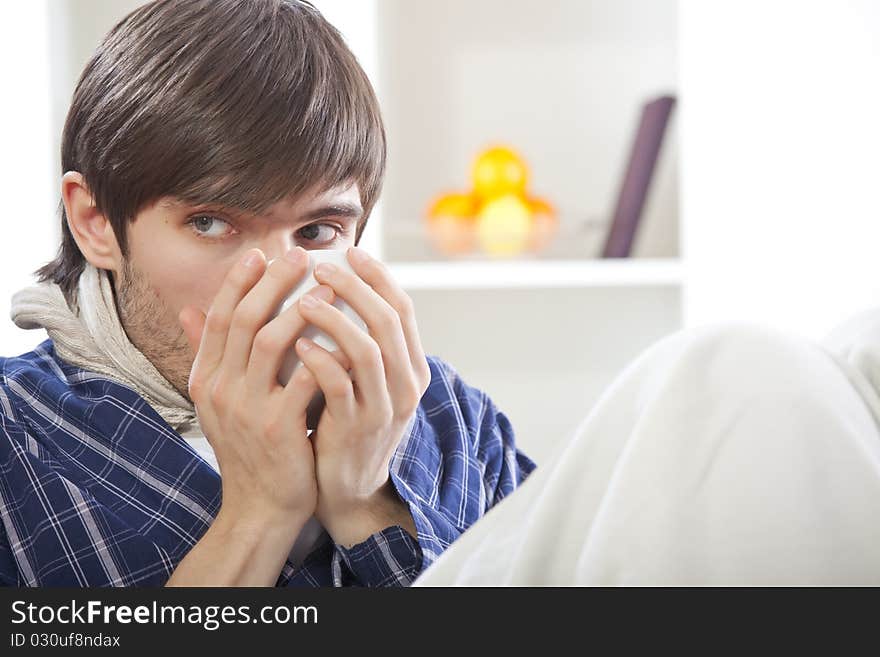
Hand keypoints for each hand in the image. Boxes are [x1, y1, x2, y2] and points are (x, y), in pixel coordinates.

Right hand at [178, 247, 338, 535]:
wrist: (260, 506)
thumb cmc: (249, 447)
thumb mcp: (219, 401)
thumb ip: (211, 354)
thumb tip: (188, 308)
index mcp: (205, 379)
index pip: (218, 317)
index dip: (238, 282)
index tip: (261, 253)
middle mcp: (219, 389)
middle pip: (242, 320)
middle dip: (272, 283)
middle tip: (302, 256)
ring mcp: (246, 409)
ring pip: (268, 342)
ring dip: (300, 309)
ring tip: (329, 287)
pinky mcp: (276, 428)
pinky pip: (303, 379)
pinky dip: (323, 354)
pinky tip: (345, 335)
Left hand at [293, 246, 431, 543]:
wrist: (347, 487)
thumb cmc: (346, 423)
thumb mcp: (363, 380)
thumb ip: (357, 340)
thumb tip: (336, 288)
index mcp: (410, 367)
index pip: (402, 309)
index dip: (378, 277)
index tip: (350, 252)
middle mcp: (406, 384)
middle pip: (388, 321)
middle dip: (355, 288)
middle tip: (320, 266)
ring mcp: (384, 407)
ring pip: (368, 350)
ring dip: (335, 318)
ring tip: (304, 299)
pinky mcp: (356, 428)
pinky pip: (340, 386)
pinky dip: (320, 360)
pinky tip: (299, 344)